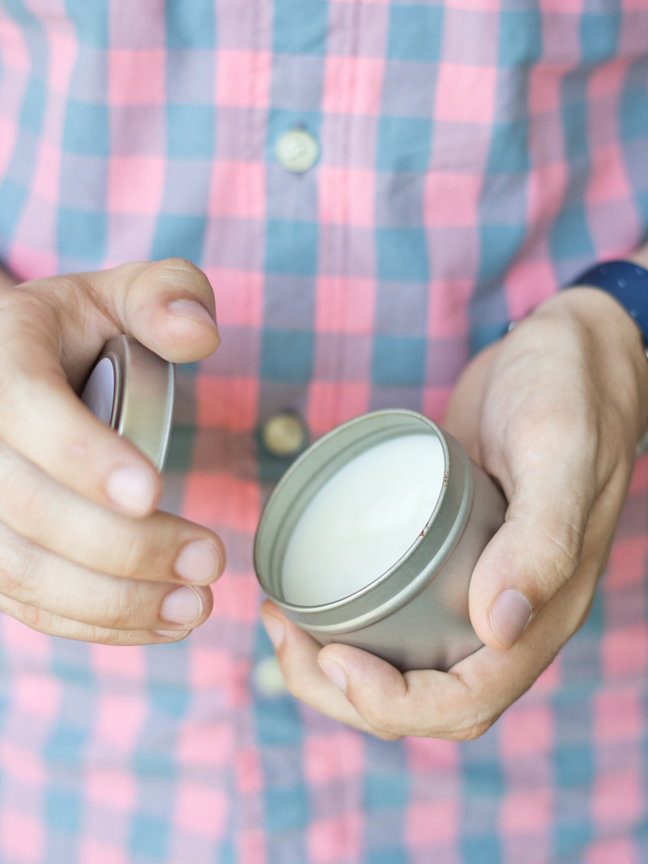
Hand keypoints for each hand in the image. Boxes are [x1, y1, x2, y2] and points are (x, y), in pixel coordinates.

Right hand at [0, 258, 225, 644]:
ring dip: (112, 601)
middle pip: (26, 508)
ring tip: (196, 606)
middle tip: (208, 560)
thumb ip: (163, 295)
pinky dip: (93, 623)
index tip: (153, 491)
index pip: (25, 410)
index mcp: (2, 361)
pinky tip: (159, 623)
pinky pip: (26, 601)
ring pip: (19, 570)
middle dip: (122, 546)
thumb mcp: (117, 295)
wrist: (13, 373)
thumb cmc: (75, 335)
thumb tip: (199, 333)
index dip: (82, 456)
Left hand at [261, 285, 647, 738]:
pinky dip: (347, 620)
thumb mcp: (559, 449)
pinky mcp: (448, 549)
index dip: (395, 704)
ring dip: (335, 664)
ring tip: (281, 619)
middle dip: (344, 690)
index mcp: (542, 608)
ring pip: (404, 660)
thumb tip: (498, 627)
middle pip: (422, 694)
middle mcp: (508, 610)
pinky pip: (398, 609)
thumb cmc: (570, 388)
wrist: (566, 349)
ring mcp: (475, 581)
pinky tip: (306, 591)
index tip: (332, 658)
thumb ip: (542, 536)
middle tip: (283, 632)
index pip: (466, 700)